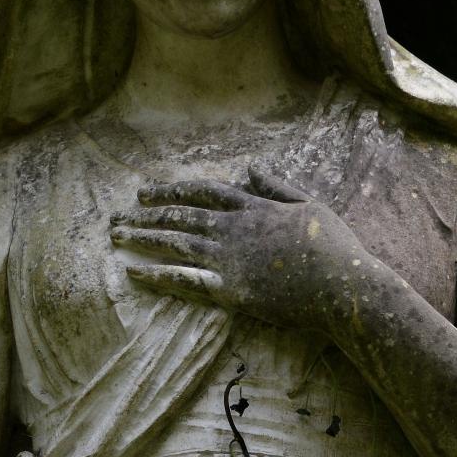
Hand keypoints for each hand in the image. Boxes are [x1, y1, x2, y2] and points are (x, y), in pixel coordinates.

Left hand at [109, 165, 361, 330]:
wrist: (341, 284)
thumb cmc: (333, 246)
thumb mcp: (309, 204)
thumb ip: (277, 185)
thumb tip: (252, 166)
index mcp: (252, 207)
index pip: (203, 192)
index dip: (172, 190)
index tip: (146, 190)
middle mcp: (233, 229)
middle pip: (181, 216)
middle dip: (146, 213)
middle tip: (117, 215)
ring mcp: (229, 259)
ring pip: (175, 244)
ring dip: (142, 238)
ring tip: (116, 236)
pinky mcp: (230, 290)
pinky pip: (184, 280)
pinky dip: (157, 275)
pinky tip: (134, 272)